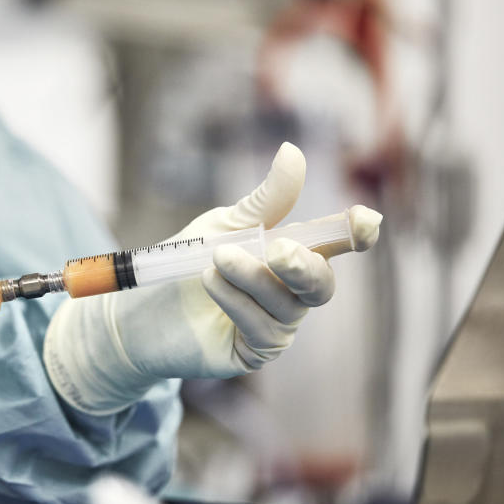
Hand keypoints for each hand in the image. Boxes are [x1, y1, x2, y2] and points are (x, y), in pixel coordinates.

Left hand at [43, 143, 381, 414]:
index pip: (333, 246)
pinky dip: (236, 301)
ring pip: (287, 305)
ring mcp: (275, 326)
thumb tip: (292, 151)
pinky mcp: (252, 352)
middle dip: (304, 265)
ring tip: (215, 259)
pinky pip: (262, 328)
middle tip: (277, 248)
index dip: (354, 234)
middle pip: (321, 284)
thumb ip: (263, 200)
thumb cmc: (184, 262)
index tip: (366, 220)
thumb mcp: (223, 225)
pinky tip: (209, 283)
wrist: (137, 306)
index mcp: (289, 255)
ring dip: (252, 277)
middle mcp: (291, 294)